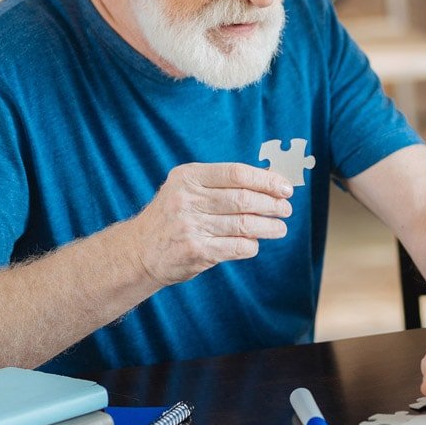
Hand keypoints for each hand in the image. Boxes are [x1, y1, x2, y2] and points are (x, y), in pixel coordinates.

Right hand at [128, 162, 292, 285]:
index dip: (266, 180)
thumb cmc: (172, 216)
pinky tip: (255, 243)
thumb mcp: (187, 188)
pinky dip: (252, 245)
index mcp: (188, 177)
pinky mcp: (196, 251)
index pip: (236, 173)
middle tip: (286, 209)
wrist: (139, 251)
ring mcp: (191, 226)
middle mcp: (187, 199)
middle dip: (272, 205)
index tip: (285, 188)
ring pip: (244, 224)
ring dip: (269, 227)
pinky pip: (237, 246)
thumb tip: (270, 180)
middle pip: (244, 199)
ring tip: (280, 228)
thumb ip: (221, 183)